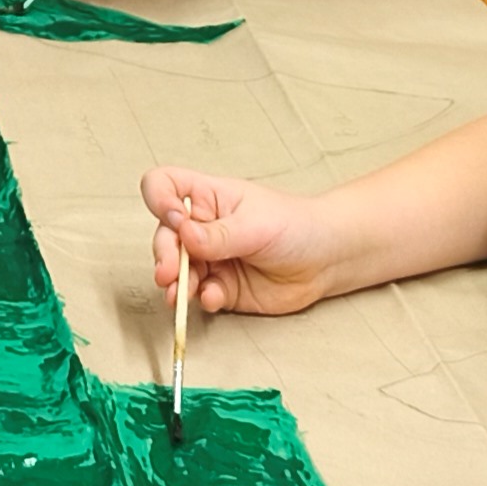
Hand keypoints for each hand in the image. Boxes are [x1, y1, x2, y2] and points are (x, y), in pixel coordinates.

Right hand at [142, 166, 352, 315]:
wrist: (327, 260)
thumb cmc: (296, 226)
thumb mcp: (256, 225)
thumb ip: (219, 234)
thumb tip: (183, 234)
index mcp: (207, 197)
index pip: (164, 186)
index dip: (159, 200)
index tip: (174, 219)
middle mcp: (202, 227)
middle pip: (165, 236)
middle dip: (164, 255)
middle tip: (169, 273)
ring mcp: (209, 259)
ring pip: (177, 271)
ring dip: (176, 283)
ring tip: (181, 294)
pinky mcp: (221, 287)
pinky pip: (201, 295)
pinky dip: (203, 299)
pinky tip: (214, 297)